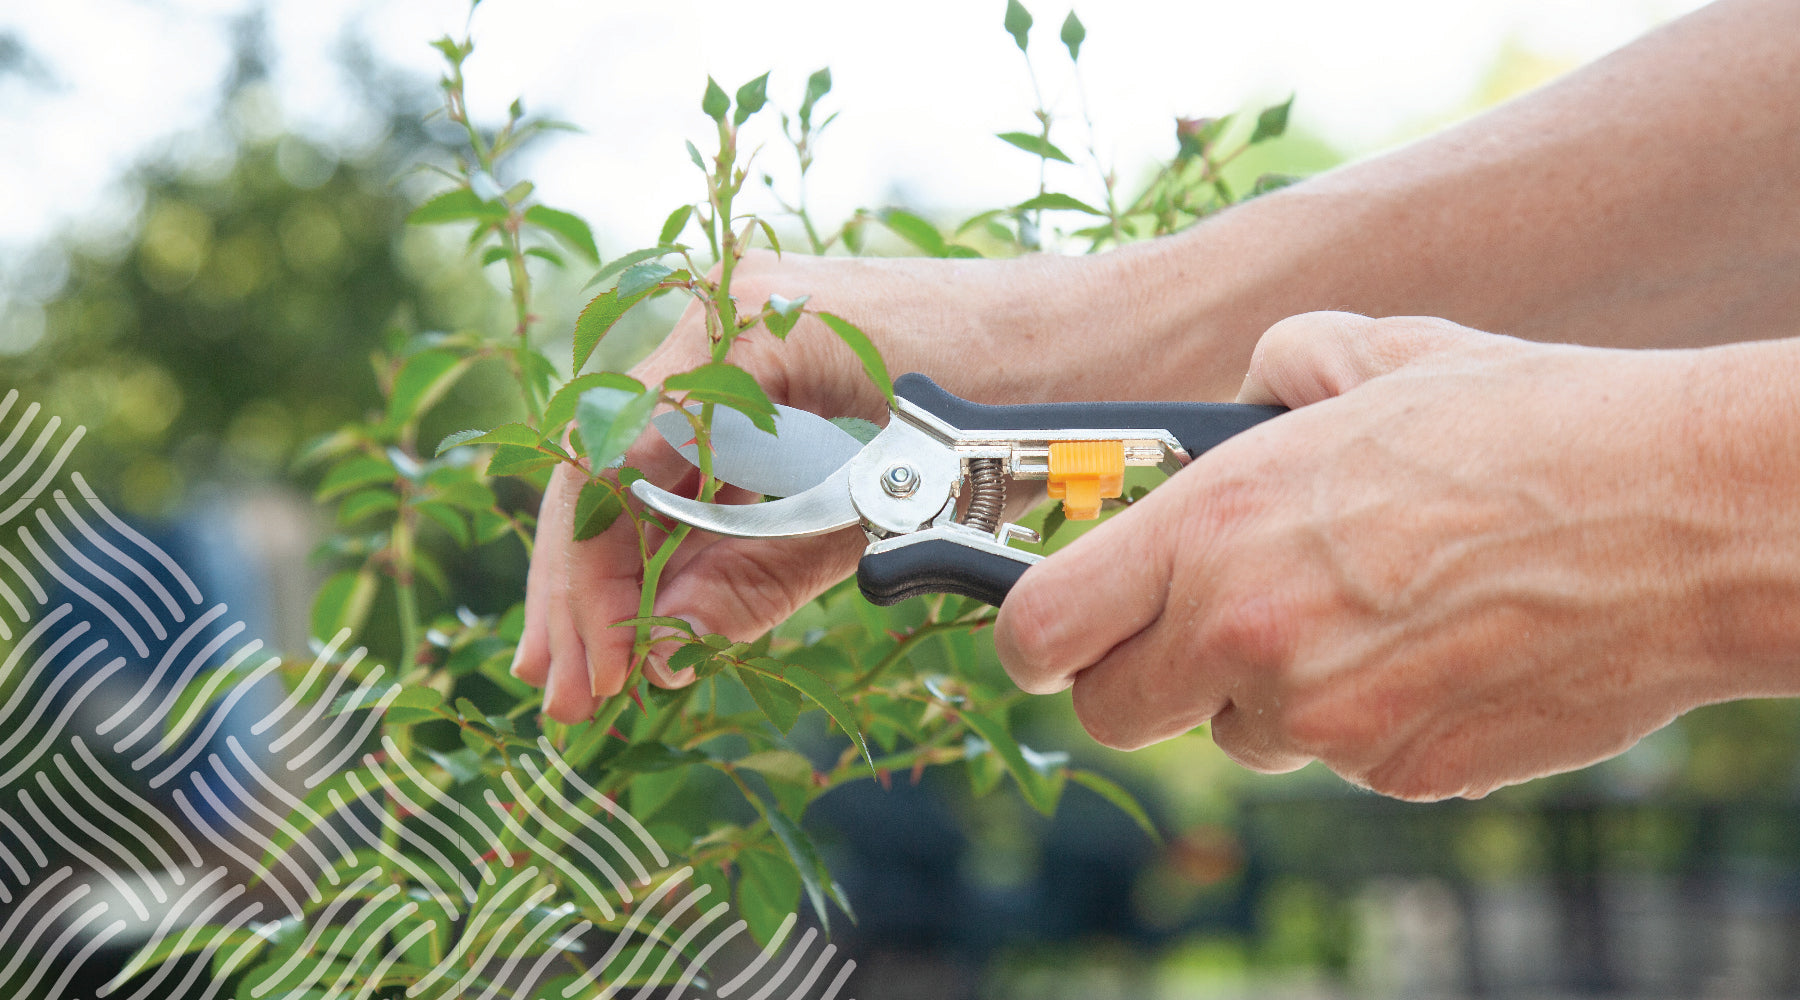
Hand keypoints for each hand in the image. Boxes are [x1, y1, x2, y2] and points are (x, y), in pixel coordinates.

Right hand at [512, 250, 1150, 722]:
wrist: (1114, 345)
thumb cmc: (1019, 392)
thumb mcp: (883, 497)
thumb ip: (763, 567)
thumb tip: (668, 643)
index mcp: (733, 328)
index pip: (609, 466)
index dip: (586, 579)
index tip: (587, 667)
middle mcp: (723, 331)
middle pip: (615, 478)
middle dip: (588, 592)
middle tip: (568, 694)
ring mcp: (755, 360)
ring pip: (660, 486)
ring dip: (632, 584)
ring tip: (606, 676)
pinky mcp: (794, 400)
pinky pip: (720, 484)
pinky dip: (697, 558)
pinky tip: (673, 624)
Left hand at [994, 312, 1779, 799]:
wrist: (1683, 514)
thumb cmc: (1528, 422)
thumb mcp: (1367, 353)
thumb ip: (1265, 374)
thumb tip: (1235, 399)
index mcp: (1214, 530)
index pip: (1039, 632)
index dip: (1034, 636)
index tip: (1053, 628)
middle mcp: (1249, 638)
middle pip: (1115, 713)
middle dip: (1142, 674)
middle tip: (1201, 622)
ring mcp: (1325, 721)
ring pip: (1237, 735)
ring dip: (1267, 690)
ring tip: (1362, 607)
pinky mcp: (1401, 772)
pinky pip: (1338, 758)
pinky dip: (1363, 715)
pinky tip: (1432, 645)